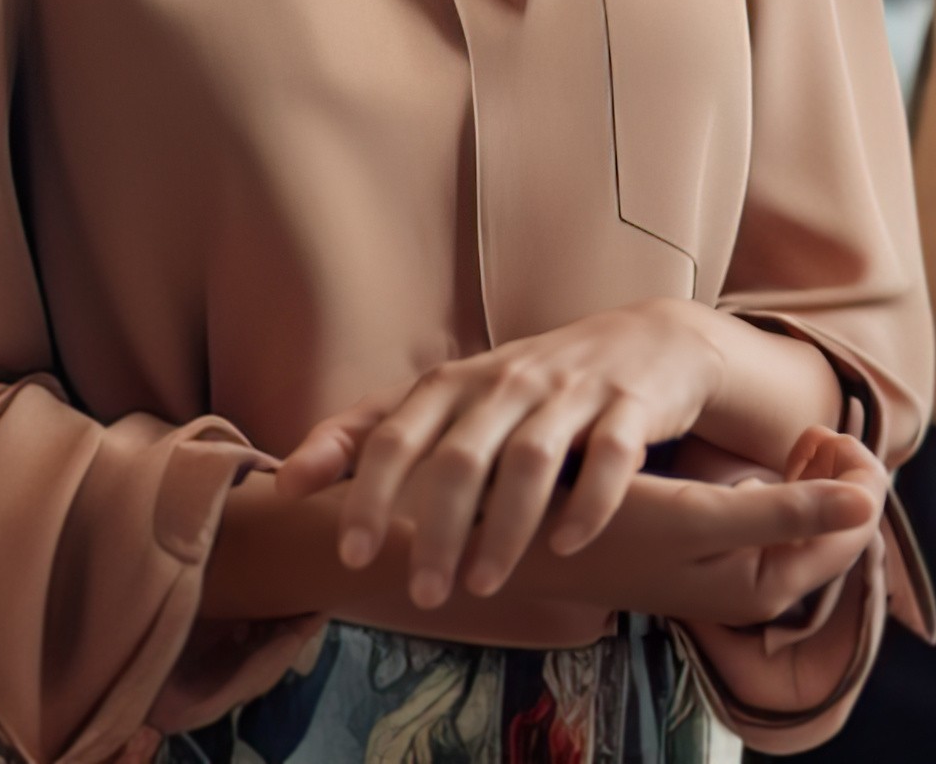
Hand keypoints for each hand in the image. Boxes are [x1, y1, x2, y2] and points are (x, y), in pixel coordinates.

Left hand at [278, 302, 735, 607]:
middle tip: (424, 594)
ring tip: (483, 585)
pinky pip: (609, 456)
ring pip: (530, 461)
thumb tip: (285, 482)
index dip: (368, 494)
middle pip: (460, 458)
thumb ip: (371, 435)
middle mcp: (506, 383)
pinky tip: (567, 546)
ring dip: (505, 528)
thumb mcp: (449, 399)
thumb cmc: (531, 386)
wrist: (650, 342)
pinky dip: (589, 504)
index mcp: (453, 383)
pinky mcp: (629, 407)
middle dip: (437, 530)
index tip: (350, 556)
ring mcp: (570, 393)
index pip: (394, 436)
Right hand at [538, 428, 886, 630]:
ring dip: (810, 480)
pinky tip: (747, 466)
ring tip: (792, 442)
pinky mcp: (711, 559)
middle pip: (836, 529)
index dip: (857, 475)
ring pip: (805, 524)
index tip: (823, 430)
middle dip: (838, 477)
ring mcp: (734, 576)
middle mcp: (757, 591)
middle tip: (811, 431)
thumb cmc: (614, 527)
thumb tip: (868, 503)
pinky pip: (770, 525)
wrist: (536, 547)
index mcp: (766, 587)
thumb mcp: (702, 517)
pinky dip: (777, 491)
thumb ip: (788, 513)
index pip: (854, 529)